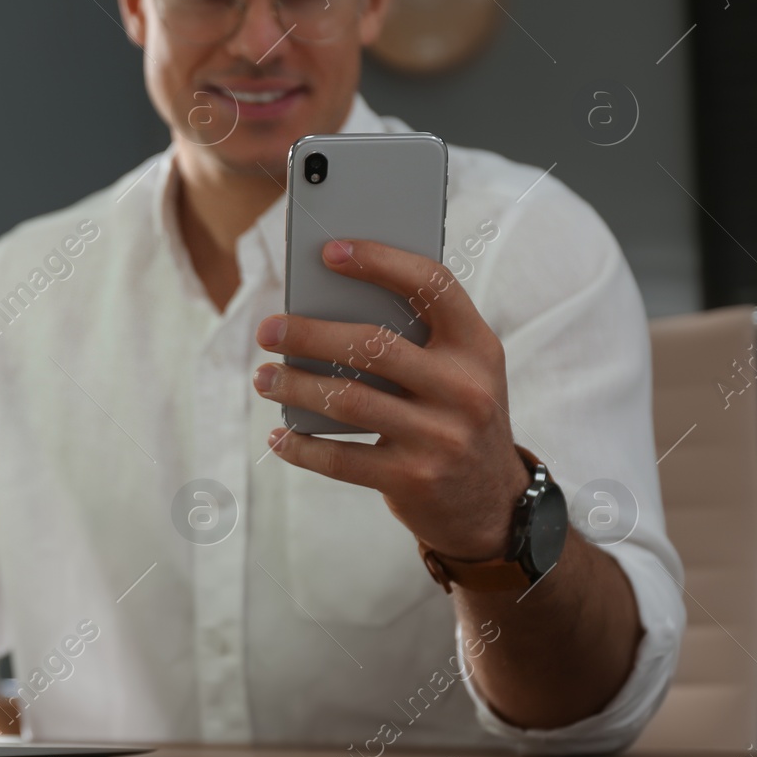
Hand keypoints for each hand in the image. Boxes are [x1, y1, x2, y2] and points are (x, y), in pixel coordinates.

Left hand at [253, 238, 530, 560]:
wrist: (492, 505)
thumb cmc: (456, 417)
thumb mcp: (460, 373)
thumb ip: (414, 340)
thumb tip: (322, 307)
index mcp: (477, 347)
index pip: (431, 285)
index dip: (380, 261)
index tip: (329, 252)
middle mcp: (465, 389)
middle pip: (372, 344)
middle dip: (309, 334)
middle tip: (268, 330)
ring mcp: (441, 437)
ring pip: (347, 400)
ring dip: (294, 385)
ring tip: (264, 377)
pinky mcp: (414, 480)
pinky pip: (340, 458)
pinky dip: (301, 446)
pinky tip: (280, 435)